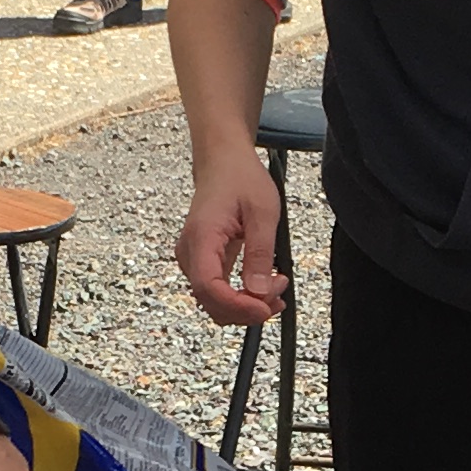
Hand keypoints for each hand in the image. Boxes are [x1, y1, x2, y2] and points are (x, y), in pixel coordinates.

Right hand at [176, 154, 285, 323]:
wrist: (223, 161)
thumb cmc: (240, 178)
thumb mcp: (263, 211)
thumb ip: (260, 252)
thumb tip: (259, 290)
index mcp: (202, 237)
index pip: (208, 287)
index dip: (236, 306)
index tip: (263, 308)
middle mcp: (191, 253)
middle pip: (210, 301)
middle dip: (246, 308)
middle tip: (278, 294)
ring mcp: (195, 259)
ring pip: (215, 301)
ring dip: (245, 305)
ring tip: (275, 287)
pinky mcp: (203, 262)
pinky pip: (218, 291)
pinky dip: (241, 297)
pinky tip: (263, 289)